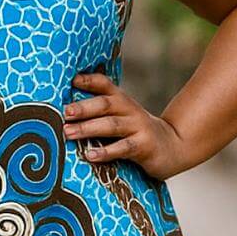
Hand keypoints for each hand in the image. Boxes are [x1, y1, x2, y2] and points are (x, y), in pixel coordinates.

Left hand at [63, 71, 188, 179]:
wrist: (173, 146)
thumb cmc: (135, 132)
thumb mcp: (121, 116)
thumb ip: (99, 113)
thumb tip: (64, 113)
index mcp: (121, 100)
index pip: (104, 85)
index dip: (89, 80)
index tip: (71, 80)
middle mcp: (130, 110)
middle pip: (105, 105)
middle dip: (83, 108)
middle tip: (64, 112)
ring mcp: (138, 127)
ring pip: (111, 125)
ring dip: (88, 128)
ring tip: (68, 133)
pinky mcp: (144, 146)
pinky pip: (123, 148)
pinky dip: (106, 152)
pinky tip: (90, 155)